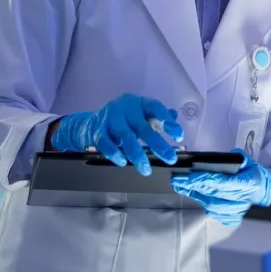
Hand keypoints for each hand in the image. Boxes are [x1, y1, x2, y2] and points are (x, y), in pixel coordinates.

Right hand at [50, 93, 183, 175]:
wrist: (91, 124)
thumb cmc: (124, 120)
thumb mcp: (141, 114)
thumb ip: (158, 116)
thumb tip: (174, 117)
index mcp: (138, 102)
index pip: (155, 107)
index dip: (167, 120)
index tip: (179, 136)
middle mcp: (124, 108)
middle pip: (143, 127)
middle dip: (158, 144)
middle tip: (170, 158)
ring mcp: (109, 119)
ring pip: (126, 137)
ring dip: (137, 155)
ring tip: (146, 170)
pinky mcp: (97, 132)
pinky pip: (106, 144)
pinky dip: (115, 154)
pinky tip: (123, 162)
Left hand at [171, 149, 270, 225]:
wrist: (265, 195)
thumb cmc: (255, 177)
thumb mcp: (251, 163)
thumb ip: (240, 158)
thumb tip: (228, 155)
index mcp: (248, 184)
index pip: (222, 182)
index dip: (205, 179)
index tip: (189, 175)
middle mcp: (242, 200)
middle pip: (213, 194)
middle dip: (193, 186)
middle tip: (177, 180)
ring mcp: (237, 212)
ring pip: (211, 206)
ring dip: (195, 195)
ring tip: (182, 187)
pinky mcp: (232, 219)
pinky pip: (214, 214)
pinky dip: (204, 205)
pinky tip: (196, 196)